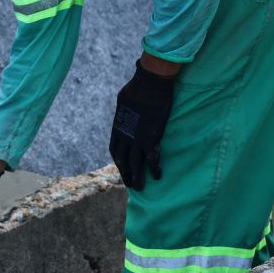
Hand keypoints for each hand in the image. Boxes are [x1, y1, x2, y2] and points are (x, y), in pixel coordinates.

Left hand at [109, 63, 174, 189]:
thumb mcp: (123, 100)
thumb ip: (124, 111)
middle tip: (130, 185)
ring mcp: (137, 138)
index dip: (119, 161)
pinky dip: (154, 169)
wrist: (149, 84)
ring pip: (135, 164)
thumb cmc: (137, 87)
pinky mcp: (151, 138)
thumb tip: (126, 111)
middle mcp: (125, 136)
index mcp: (118, 127)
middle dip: (126, 174)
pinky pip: (152, 158)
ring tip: (140, 188)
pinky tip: (158, 177)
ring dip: (137, 178)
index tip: (123, 168)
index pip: (115, 149)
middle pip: (123, 160)